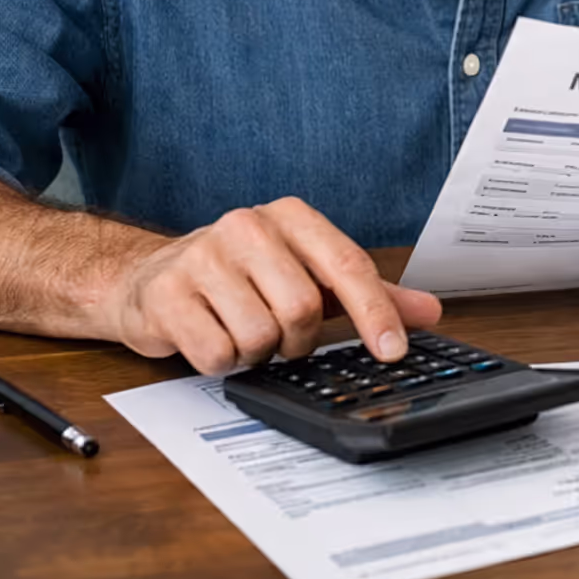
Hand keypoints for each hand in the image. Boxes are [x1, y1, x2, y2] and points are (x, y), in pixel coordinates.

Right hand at [99, 196, 442, 374]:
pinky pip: (217, 353)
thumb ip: (369, 293)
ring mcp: (202, 257)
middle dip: (298, 340)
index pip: (347, 266)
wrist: (149, 278)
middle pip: (303, 309)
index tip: (393, 351)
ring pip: (260, 335)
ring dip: (258, 352)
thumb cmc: (242, 277)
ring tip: (242, 332)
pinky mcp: (166, 295)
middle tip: (282, 337)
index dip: (375, 313)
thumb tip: (429, 312)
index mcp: (290, 217)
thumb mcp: (309, 276)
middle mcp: (247, 225)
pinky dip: (223, 362)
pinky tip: (212, 338)